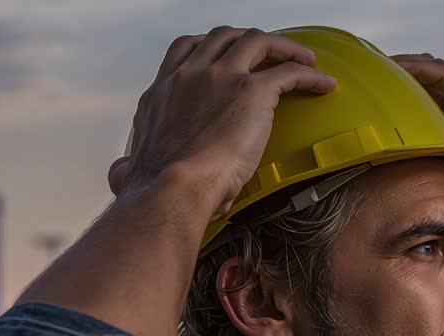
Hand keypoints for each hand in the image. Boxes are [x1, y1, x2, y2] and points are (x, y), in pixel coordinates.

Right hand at [108, 27, 336, 222]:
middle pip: (224, 37)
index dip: (212, 46)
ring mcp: (221, 77)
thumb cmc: (158, 191)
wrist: (174, 189)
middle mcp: (190, 75)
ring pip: (258, 42)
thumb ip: (126, 167)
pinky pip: (290, 71)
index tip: (227, 55)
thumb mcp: (131, 171)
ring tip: (304, 60)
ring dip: (284, 48)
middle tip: (270, 54)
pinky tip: (323, 83)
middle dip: (250, 40)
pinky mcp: (253, 91)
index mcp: (163, 90)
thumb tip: (119, 174)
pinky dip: (310, 73)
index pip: (187, 49)